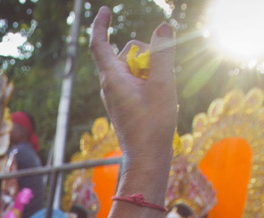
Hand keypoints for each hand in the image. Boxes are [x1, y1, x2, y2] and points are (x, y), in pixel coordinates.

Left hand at [88, 6, 176, 172]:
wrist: (148, 157)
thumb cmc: (153, 124)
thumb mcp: (163, 84)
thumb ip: (163, 53)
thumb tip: (163, 28)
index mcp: (112, 78)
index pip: (100, 44)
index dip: (101, 25)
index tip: (106, 10)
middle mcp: (110, 85)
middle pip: (127, 52)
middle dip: (147, 53)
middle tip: (162, 73)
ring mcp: (117, 94)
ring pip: (135, 67)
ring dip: (152, 68)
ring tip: (162, 90)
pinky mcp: (125, 102)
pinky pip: (138, 81)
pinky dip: (151, 80)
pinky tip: (161, 97)